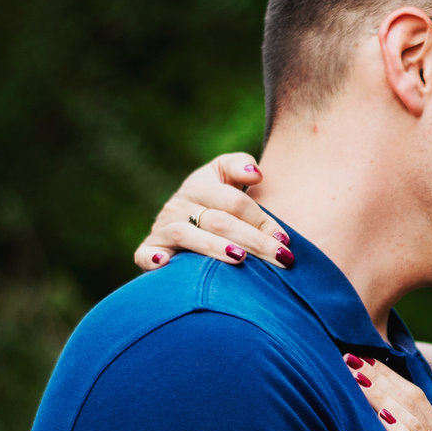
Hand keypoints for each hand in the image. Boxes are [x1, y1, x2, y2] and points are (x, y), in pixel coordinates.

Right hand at [133, 153, 293, 271]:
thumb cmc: (213, 201)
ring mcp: (162, 228)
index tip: (286, 240)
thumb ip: (239, 166)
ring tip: (240, 259)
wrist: (181, 220)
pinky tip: (166, 265)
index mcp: (199, 186)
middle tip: (281, 258)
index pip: (234, 202)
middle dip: (254, 241)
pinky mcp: (149, 250)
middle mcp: (178, 205)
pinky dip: (153, 259)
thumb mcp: (223, 176)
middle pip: (219, 222)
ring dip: (214, 248)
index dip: (262, 220)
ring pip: (188, 237)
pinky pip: (145, 254)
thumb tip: (256, 175)